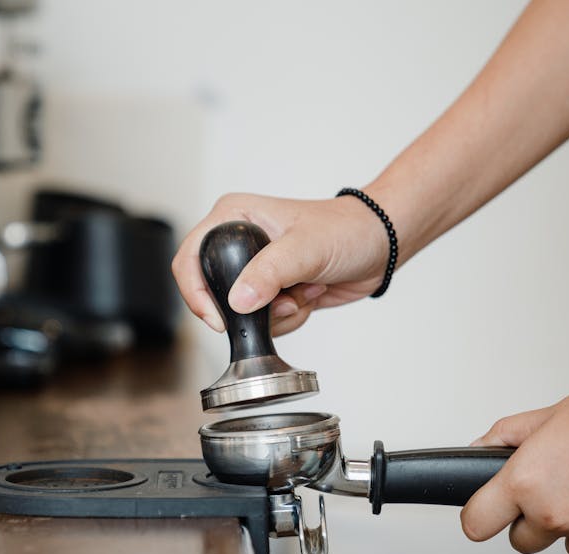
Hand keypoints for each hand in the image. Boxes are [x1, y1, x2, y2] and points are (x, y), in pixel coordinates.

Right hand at [172, 193, 388, 335]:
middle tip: (283, 298)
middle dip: (253, 307)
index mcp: (233, 217)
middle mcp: (238, 242)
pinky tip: (310, 293)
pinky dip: (291, 316)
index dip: (195, 293)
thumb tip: (238, 301)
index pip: (189, 258)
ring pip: (243, 313)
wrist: (379, 246)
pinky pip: (265, 321)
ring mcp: (255, 269)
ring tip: (305, 288)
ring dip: (278, 313)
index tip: (219, 319)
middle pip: (214, 293)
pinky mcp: (272, 290)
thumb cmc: (347, 230)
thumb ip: (269, 273)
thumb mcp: (305, 248)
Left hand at [461, 329, 568, 553]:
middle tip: (553, 485)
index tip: (487, 512)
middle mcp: (556, 512)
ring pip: (567, 547)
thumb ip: (504, 438)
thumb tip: (479, 450)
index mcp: (526, 481)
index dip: (480, 517)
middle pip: (521, 541)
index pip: (476, 524)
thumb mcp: (546, 415)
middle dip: (530, 519)